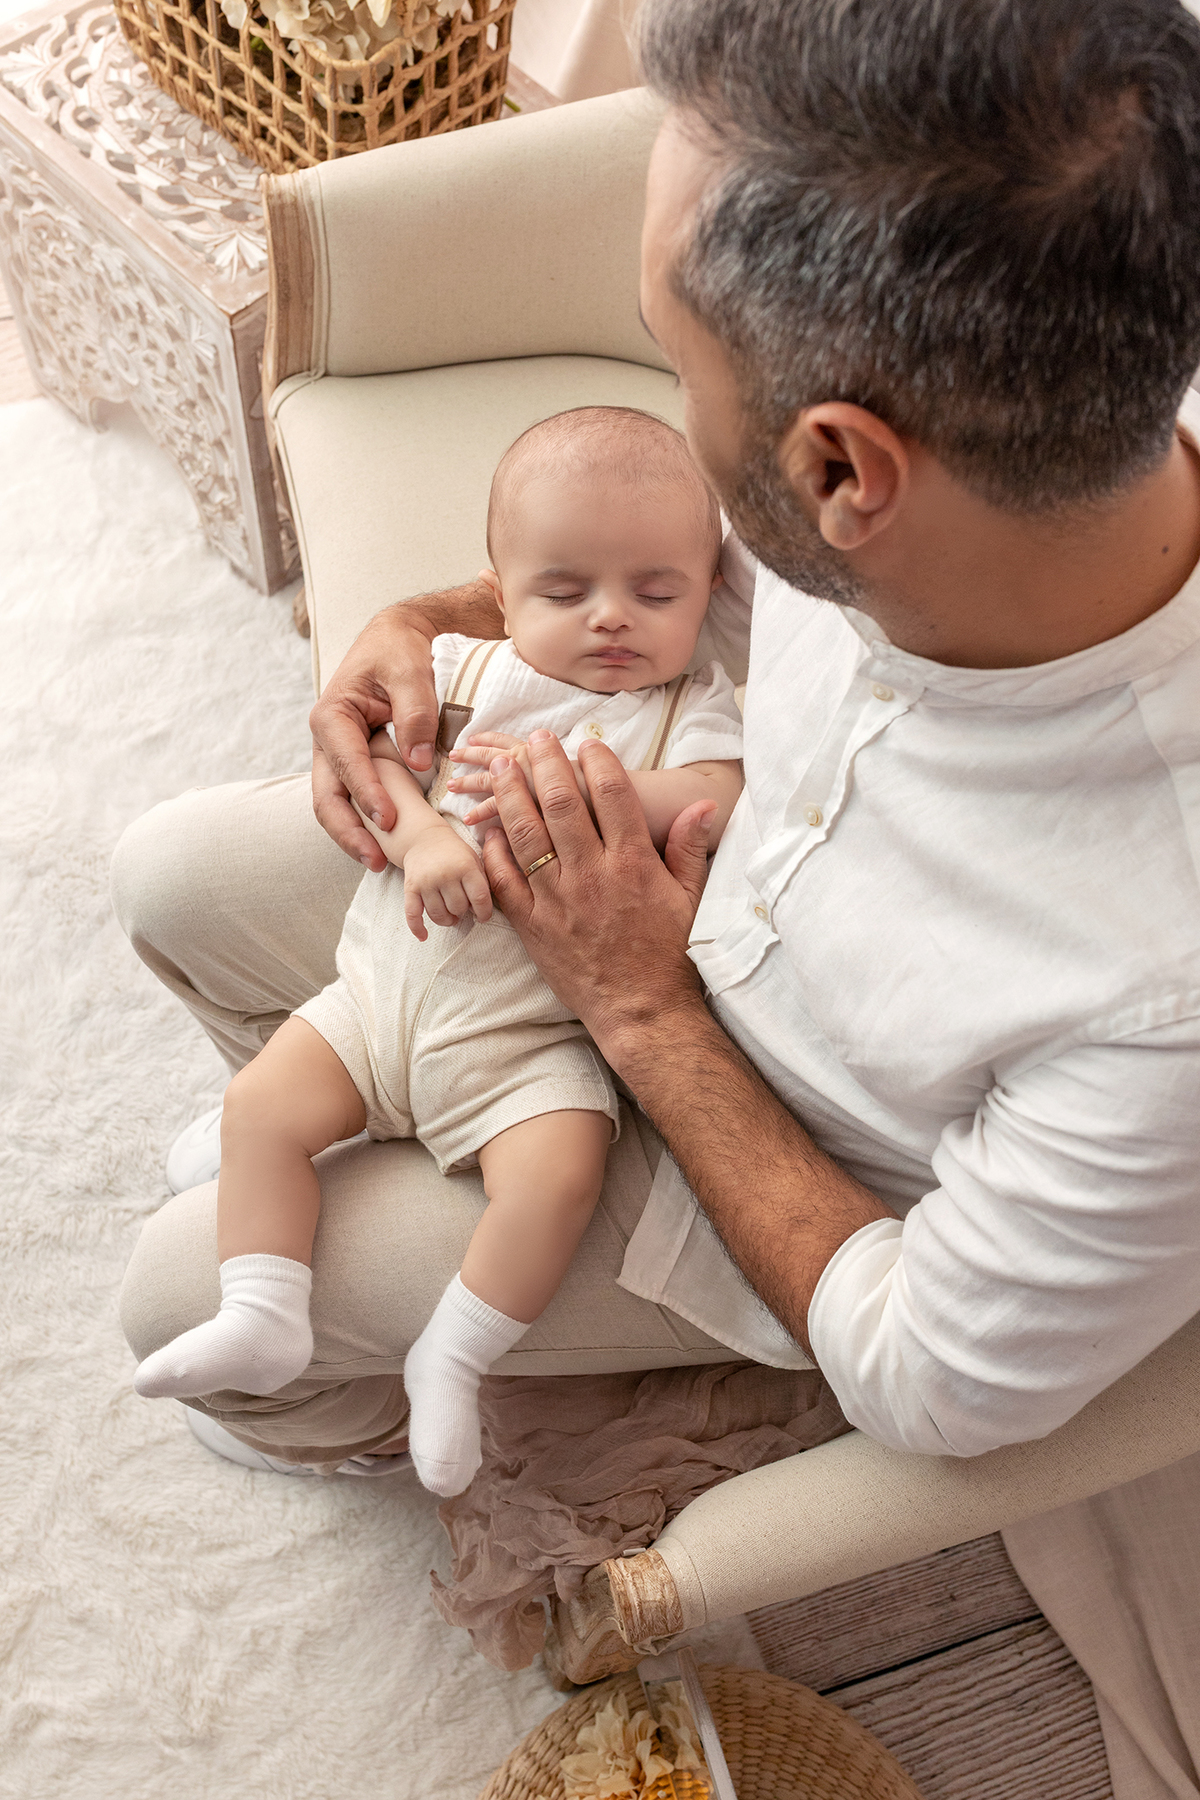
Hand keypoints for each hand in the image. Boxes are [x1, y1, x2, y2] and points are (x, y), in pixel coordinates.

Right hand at [310, 608, 440, 870]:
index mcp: (332, 715)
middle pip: (327, 796)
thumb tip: (419, 762)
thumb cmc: (398, 650)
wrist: (395, 640)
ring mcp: (337, 756)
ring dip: (353, 836)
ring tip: (380, 863)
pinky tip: (386, 846)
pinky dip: (364, 824)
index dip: (366, 793)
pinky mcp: (353, 765)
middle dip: (349, 831)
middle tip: (376, 860)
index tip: (388, 819)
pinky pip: (352, 800)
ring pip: (334, 804)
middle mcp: (327, 740)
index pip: (346, 762)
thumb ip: (415, 713)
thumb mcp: (410, 671)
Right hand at [402, 824, 491, 940]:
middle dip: (463, 912)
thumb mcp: (474, 860)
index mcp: (466, 866)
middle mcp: (445, 874)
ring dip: (447, 920)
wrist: (424, 838)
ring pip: (439, 915)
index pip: (480, 898)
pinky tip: (424, 936)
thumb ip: (482, 882)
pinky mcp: (410, 888)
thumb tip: (482, 911)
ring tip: (451, 916)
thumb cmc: (454, 853)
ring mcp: (426, 882)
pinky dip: (417, 928)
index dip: (484, 913)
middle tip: (462, 907)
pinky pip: (412, 914)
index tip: (483, 917)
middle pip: (458, 908)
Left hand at [451, 731, 585, 827]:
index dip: (490, 738)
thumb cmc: (595, 785)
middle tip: (455, 754)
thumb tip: (554, 767)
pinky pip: (493, 808)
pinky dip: (479, 812)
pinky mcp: (519, 806)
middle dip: (471, 755)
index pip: (508, 740)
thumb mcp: (577, 769)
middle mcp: (526, 762)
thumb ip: (560, 767)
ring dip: (467, 782)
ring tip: (452, 786)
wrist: (602, 802)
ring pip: (486, 781)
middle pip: (492, 755)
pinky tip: (468, 819)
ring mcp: (521, 783)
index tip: (475, 738)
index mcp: (537, 751)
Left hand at [480, 730, 716, 1067]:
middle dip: (547, 763)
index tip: (588, 743)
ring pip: (525, 834)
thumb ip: (690, 847)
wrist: (642, 1012)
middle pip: (561, 803)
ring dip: (511, 794)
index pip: (611, 794)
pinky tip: (487, 828)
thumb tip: (703, 805)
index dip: (597, 761)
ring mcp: (557, 900)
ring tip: (502, 766)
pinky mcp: (533, 926)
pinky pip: (505, 880)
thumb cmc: (670, 955)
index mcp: (633, 863)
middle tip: (538, 738)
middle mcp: (592, 875)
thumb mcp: (690, 898)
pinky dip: (493, 851)